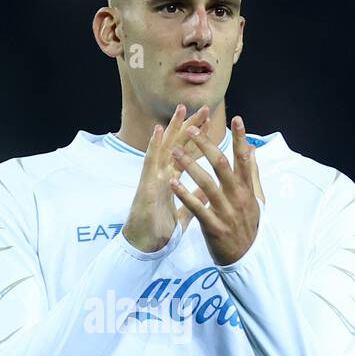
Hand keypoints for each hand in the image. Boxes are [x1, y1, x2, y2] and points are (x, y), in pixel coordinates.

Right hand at [122, 103, 210, 252]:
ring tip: (181, 109)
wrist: (143, 247)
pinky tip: (158, 130)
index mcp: (171, 180)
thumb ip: (194, 200)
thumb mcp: (183, 214)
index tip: (211, 124)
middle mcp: (162, 175)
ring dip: (173, 128)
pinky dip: (154, 145)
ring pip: (164, 148)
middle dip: (191, 127)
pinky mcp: (146, 185)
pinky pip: (150, 162)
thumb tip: (207, 192)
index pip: (188, 156)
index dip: (199, 140)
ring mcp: (153, 178)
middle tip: (203, 108)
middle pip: (178, 146)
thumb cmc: (159, 232)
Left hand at [168, 115, 264, 265]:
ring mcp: (226, 211)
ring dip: (189, 165)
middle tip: (191, 130)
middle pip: (222, 165)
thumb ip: (253, 175)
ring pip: (207, 183)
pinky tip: (172, 182)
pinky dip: (184, 193)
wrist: (246, 259)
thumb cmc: (248, 226)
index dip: (240, 138)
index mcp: (247, 189)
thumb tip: (253, 151)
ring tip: (174, 151)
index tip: (236, 119)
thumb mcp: (257, 200)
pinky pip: (197, 207)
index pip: (244, 159)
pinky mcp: (213, 226)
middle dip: (205, 145)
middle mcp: (238, 197)